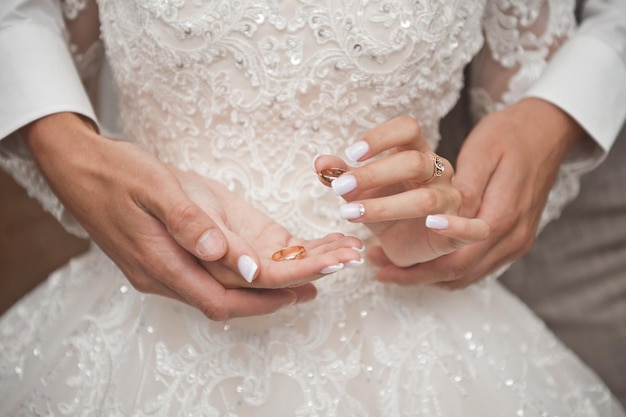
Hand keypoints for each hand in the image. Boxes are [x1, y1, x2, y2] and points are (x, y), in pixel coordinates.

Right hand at [21, 113, 348, 319]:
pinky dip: (260, 264)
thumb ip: (186, 222)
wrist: (82, 168)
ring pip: (235, 283)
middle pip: (238, 294)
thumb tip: (222, 254)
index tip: (311, 282)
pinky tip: (288, 254)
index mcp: (163, 265)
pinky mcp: (182, 253)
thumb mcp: (152, 188)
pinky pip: (226, 267)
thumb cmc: (116, 174)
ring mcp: (178, 266)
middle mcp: (174, 275)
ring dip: (278, 278)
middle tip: (333, 268)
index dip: (269, 294)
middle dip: (287, 287)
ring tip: (323, 262)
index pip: (226, 293)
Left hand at [315, 116, 488, 266]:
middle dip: (374, 174)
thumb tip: (321, 163)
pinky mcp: (461, 233)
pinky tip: (432, 223)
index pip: (408, 129)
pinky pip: (472, 228)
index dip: (381, 137)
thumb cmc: (385, 211)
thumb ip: (342, 176)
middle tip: (340, 188)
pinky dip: (456, 226)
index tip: (351, 153)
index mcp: (415, 153)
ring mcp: (452, 201)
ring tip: (352, 213)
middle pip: (414, 162)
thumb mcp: (359, 193)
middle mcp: (437, 173)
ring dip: (386, 207)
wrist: (405, 245)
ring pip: (427, 199)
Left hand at [371, 98, 587, 288]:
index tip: (388, 261)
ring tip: (388, 270)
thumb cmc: (510, 134)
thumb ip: (467, 184)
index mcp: (505, 214)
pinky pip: (474, 268)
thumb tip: (446, 210)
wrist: (548, 132)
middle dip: (416, 275)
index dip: (426, 261)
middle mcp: (512, 237)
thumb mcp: (484, 150)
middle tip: (379, 269)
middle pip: (459, 272)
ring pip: (465, 275)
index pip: (462, 251)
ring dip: (426, 277)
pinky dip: (444, 271)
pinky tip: (418, 264)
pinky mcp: (511, 242)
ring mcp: (514, 243)